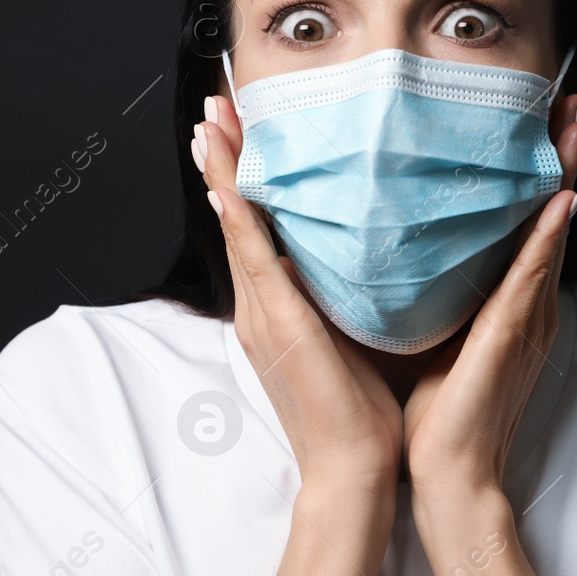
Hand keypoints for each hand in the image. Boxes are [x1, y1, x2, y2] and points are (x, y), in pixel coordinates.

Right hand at [196, 93, 404, 494]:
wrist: (353, 470)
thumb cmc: (361, 414)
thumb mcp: (351, 341)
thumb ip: (346, 301)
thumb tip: (364, 261)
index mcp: (277, 311)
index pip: (254, 230)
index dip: (241, 179)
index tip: (236, 132)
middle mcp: (260, 307)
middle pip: (235, 217)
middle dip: (222, 159)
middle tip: (214, 105)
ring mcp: (262, 314)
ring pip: (236, 227)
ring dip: (221, 171)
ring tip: (212, 121)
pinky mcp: (276, 323)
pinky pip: (252, 257)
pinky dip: (238, 216)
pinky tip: (228, 183)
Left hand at [401, 90, 576, 499]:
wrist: (447, 478)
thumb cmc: (435, 417)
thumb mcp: (430, 335)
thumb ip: (430, 293)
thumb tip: (398, 249)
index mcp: (505, 302)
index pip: (524, 220)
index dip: (536, 169)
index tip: (539, 119)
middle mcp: (524, 303)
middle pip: (547, 214)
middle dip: (559, 155)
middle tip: (569, 101)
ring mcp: (525, 319)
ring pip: (549, 232)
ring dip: (563, 176)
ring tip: (573, 126)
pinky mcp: (512, 337)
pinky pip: (532, 277)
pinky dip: (546, 237)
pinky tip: (558, 200)